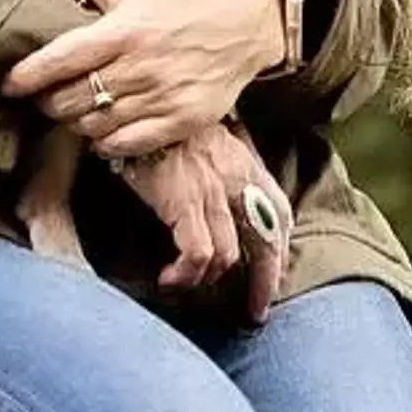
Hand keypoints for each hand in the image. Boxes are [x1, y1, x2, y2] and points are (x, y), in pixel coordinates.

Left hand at [4, 0, 281, 158]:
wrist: (243, 26)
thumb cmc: (177, 6)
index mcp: (123, 30)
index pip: (61, 59)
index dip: (28, 76)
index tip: (10, 84)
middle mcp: (141, 65)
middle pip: (70, 100)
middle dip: (49, 102)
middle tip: (48, 96)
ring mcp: (162, 97)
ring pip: (93, 125)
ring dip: (75, 122)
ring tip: (77, 109)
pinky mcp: (180, 121)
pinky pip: (124, 144)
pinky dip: (105, 141)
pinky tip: (104, 128)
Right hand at [104, 120, 288, 317]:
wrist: (132, 100)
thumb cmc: (161, 123)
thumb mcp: (201, 137)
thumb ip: (216, 162)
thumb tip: (212, 193)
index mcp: (242, 162)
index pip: (279, 210)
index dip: (279, 247)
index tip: (274, 273)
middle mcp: (236, 177)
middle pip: (267, 240)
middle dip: (264, 281)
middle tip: (255, 312)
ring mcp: (212, 190)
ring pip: (229, 255)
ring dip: (208, 280)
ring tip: (188, 286)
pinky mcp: (183, 201)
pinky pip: (198, 254)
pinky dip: (186, 275)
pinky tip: (169, 279)